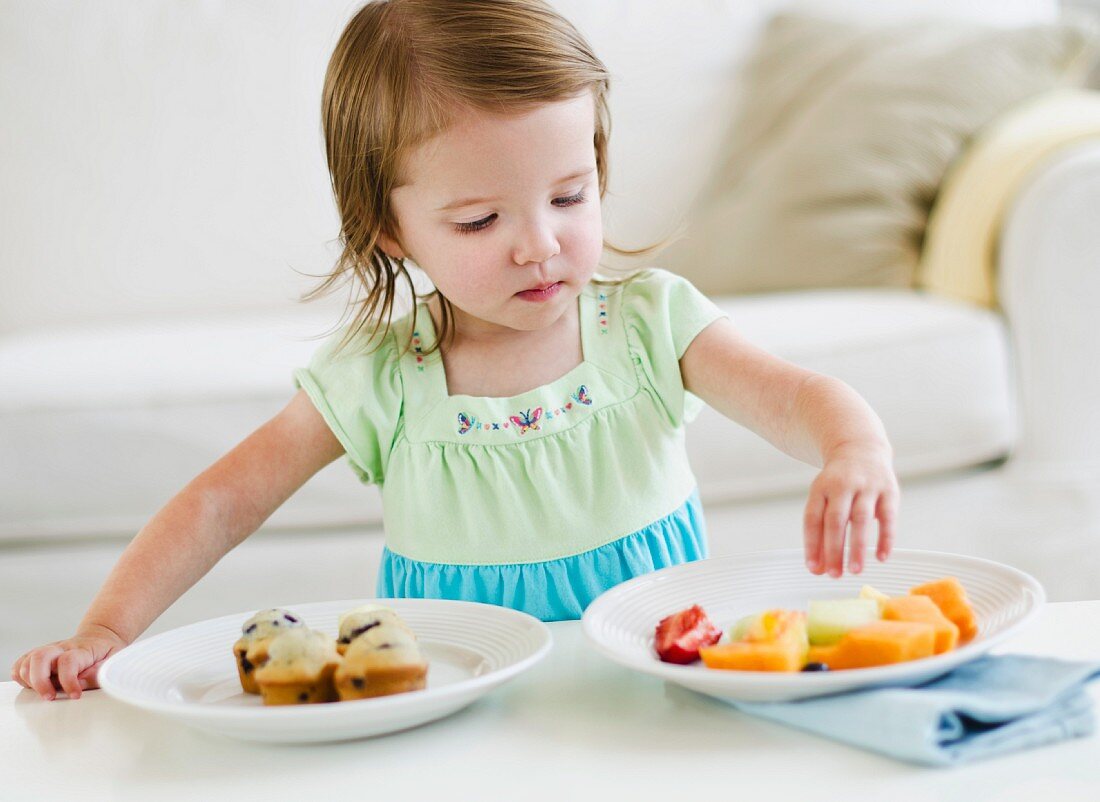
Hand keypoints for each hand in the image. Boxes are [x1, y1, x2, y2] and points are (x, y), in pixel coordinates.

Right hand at [11, 624, 127, 700]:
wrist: (101, 637)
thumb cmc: (107, 651)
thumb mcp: (114, 660)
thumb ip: (99, 673)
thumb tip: (81, 682)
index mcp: (81, 650)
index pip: (68, 661)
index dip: (69, 681)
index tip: (75, 695)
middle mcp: (62, 648)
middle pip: (40, 657)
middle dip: (40, 681)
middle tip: (50, 697)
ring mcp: (49, 652)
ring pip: (28, 660)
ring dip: (30, 680)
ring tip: (45, 692)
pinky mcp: (40, 657)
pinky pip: (21, 664)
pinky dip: (21, 676)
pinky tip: (34, 685)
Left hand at [803, 442, 898, 577]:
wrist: (860, 448)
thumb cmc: (838, 485)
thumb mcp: (823, 498)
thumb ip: (820, 532)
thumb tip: (818, 569)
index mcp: (821, 488)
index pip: (812, 519)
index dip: (812, 545)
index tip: (813, 568)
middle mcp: (842, 485)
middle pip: (835, 520)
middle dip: (834, 549)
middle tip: (834, 575)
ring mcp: (867, 486)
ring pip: (861, 519)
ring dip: (857, 546)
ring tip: (855, 571)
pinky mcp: (889, 489)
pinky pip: (888, 516)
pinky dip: (885, 538)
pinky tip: (881, 557)